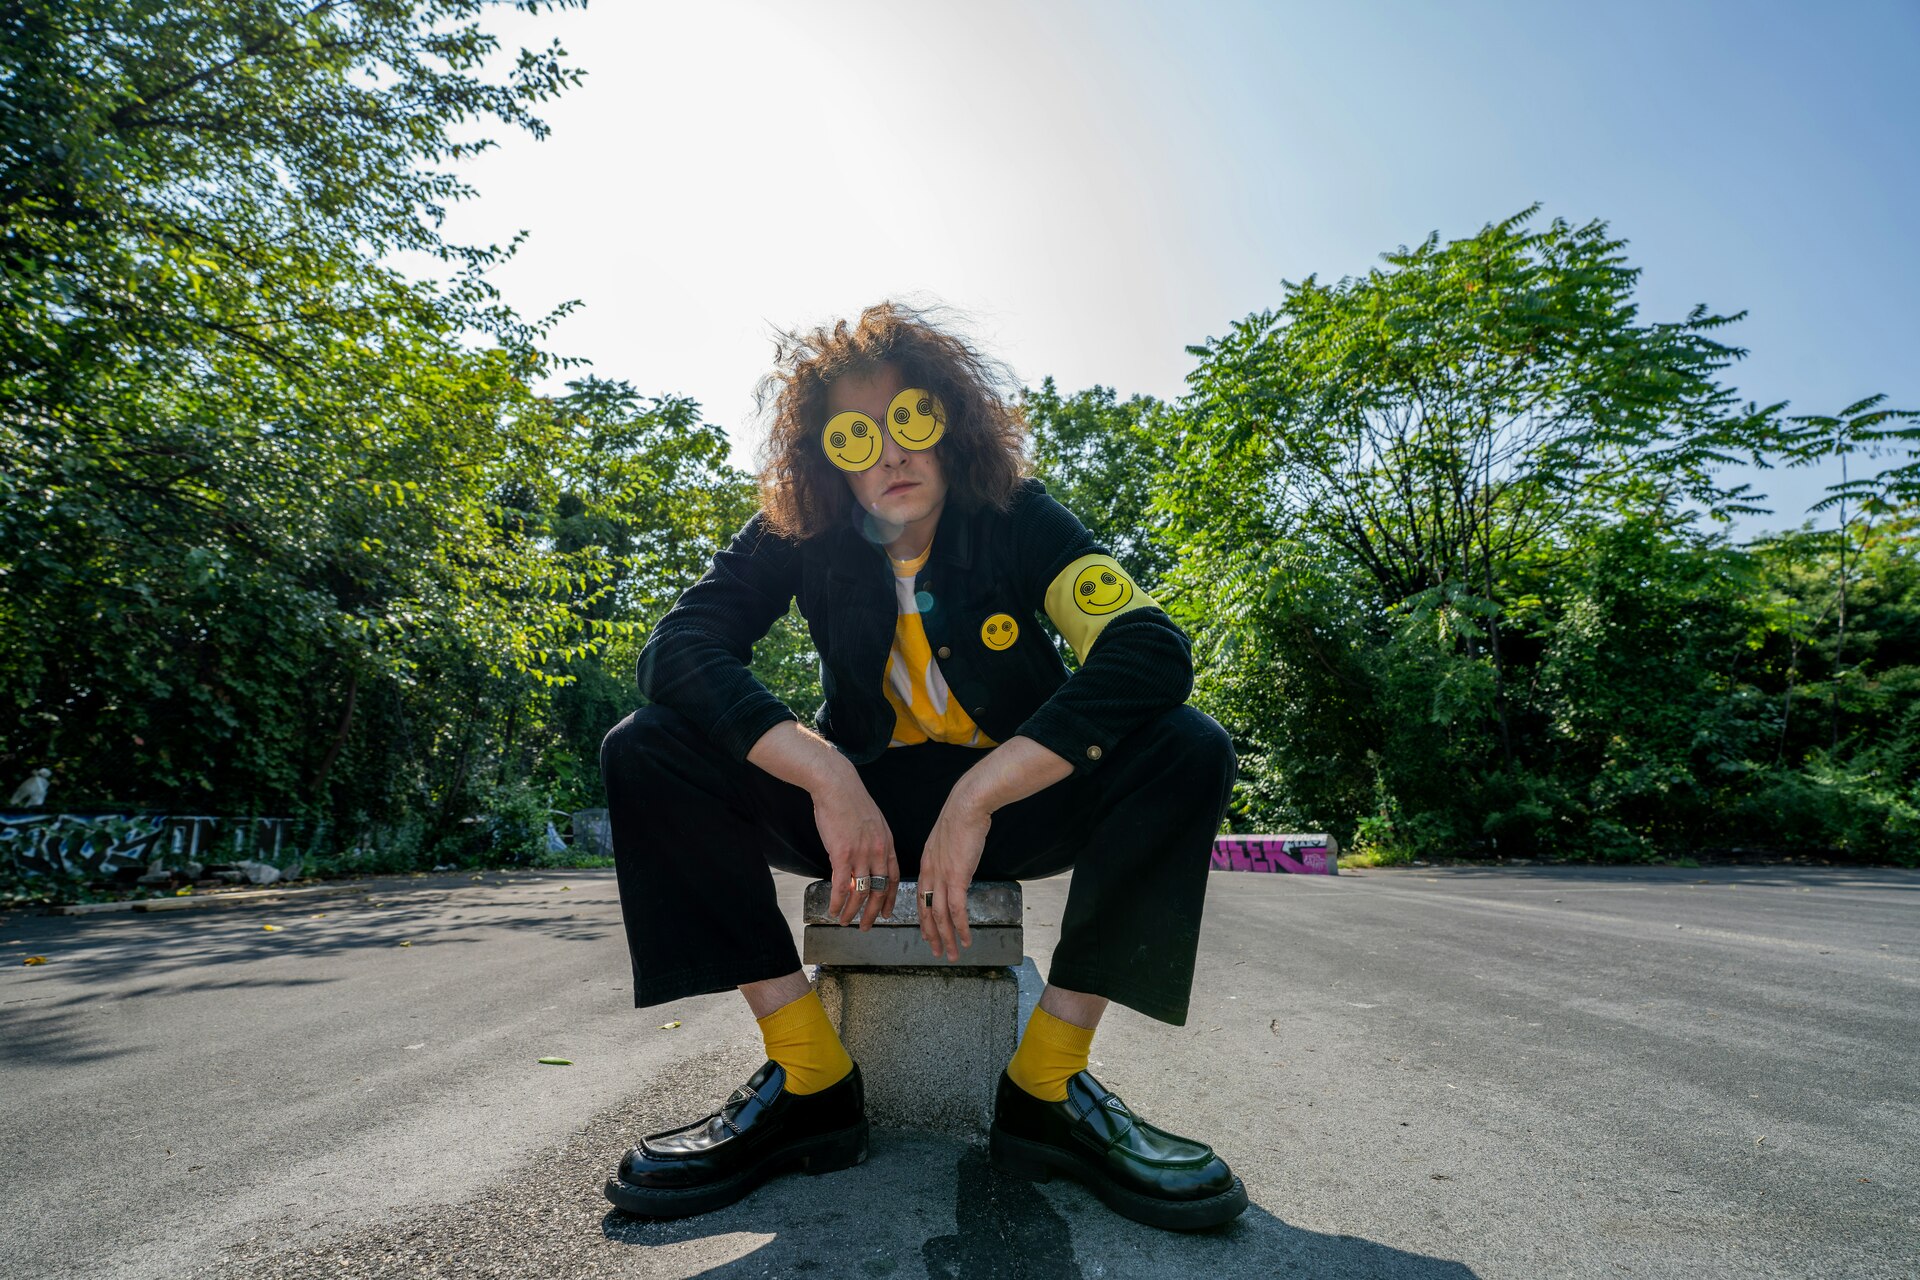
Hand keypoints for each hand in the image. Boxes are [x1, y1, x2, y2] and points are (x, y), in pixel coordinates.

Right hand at [811, 773, 900, 929]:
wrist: (837, 785)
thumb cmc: (850, 801)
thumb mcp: (872, 822)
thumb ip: (873, 841)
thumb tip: (868, 856)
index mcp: (887, 844)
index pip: (893, 878)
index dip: (889, 898)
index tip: (885, 913)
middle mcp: (878, 852)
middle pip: (879, 891)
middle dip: (872, 913)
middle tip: (866, 927)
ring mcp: (862, 854)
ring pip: (860, 892)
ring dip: (852, 911)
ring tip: (844, 921)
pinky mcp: (843, 854)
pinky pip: (842, 885)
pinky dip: (838, 901)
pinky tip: (833, 909)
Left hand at [918, 793, 990, 961]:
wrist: (966, 806)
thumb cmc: (961, 817)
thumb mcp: (949, 839)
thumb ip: (948, 856)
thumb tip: (957, 865)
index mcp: (926, 864)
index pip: (921, 897)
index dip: (924, 917)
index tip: (927, 932)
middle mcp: (930, 874)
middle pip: (926, 911)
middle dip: (931, 934)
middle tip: (936, 951)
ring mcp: (942, 877)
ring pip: (939, 916)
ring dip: (946, 938)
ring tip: (950, 954)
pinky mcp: (957, 878)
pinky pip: (956, 910)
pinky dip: (961, 928)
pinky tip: (966, 940)